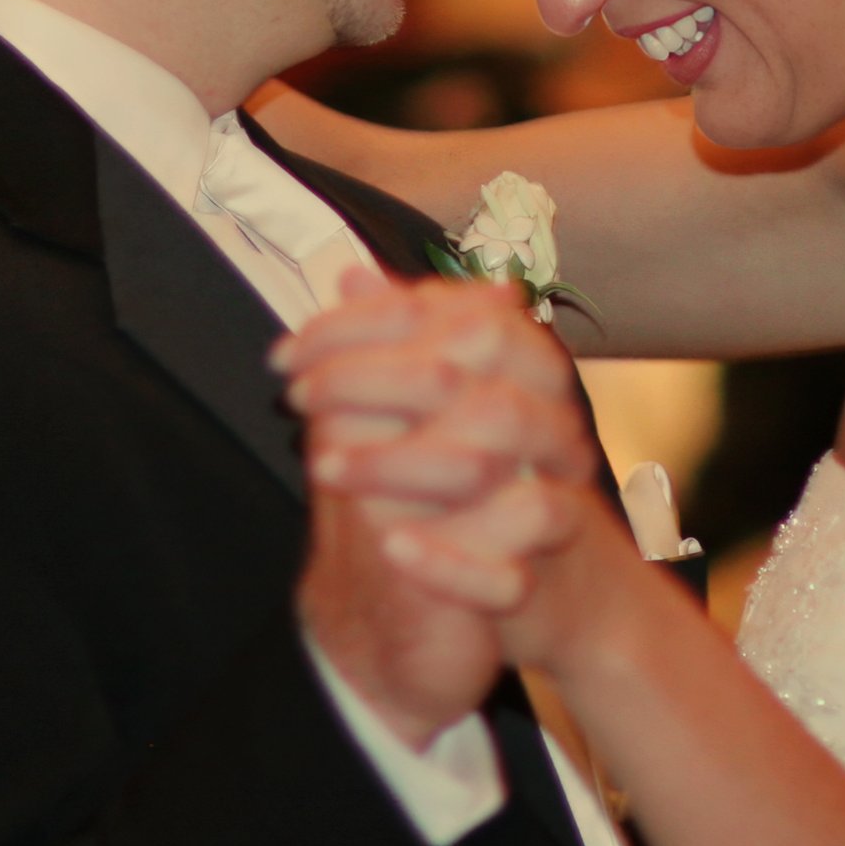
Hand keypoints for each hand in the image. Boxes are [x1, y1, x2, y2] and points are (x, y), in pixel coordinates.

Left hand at [278, 275, 637, 673]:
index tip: (290, 353)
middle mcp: (548, 416)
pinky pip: (511, 557)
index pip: (452, 316)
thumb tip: (352, 277)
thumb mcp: (434, 397)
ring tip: (322, 467)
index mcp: (526, 363)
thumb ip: (401, 339)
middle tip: (298, 399)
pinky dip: (447, 554)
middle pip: (461, 373)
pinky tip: (391, 546)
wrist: (532, 569)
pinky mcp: (543, 559)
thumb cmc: (473, 467)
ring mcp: (554, 484)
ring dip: (392, 461)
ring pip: (481, 453)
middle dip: (369, 382)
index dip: (362, 325)